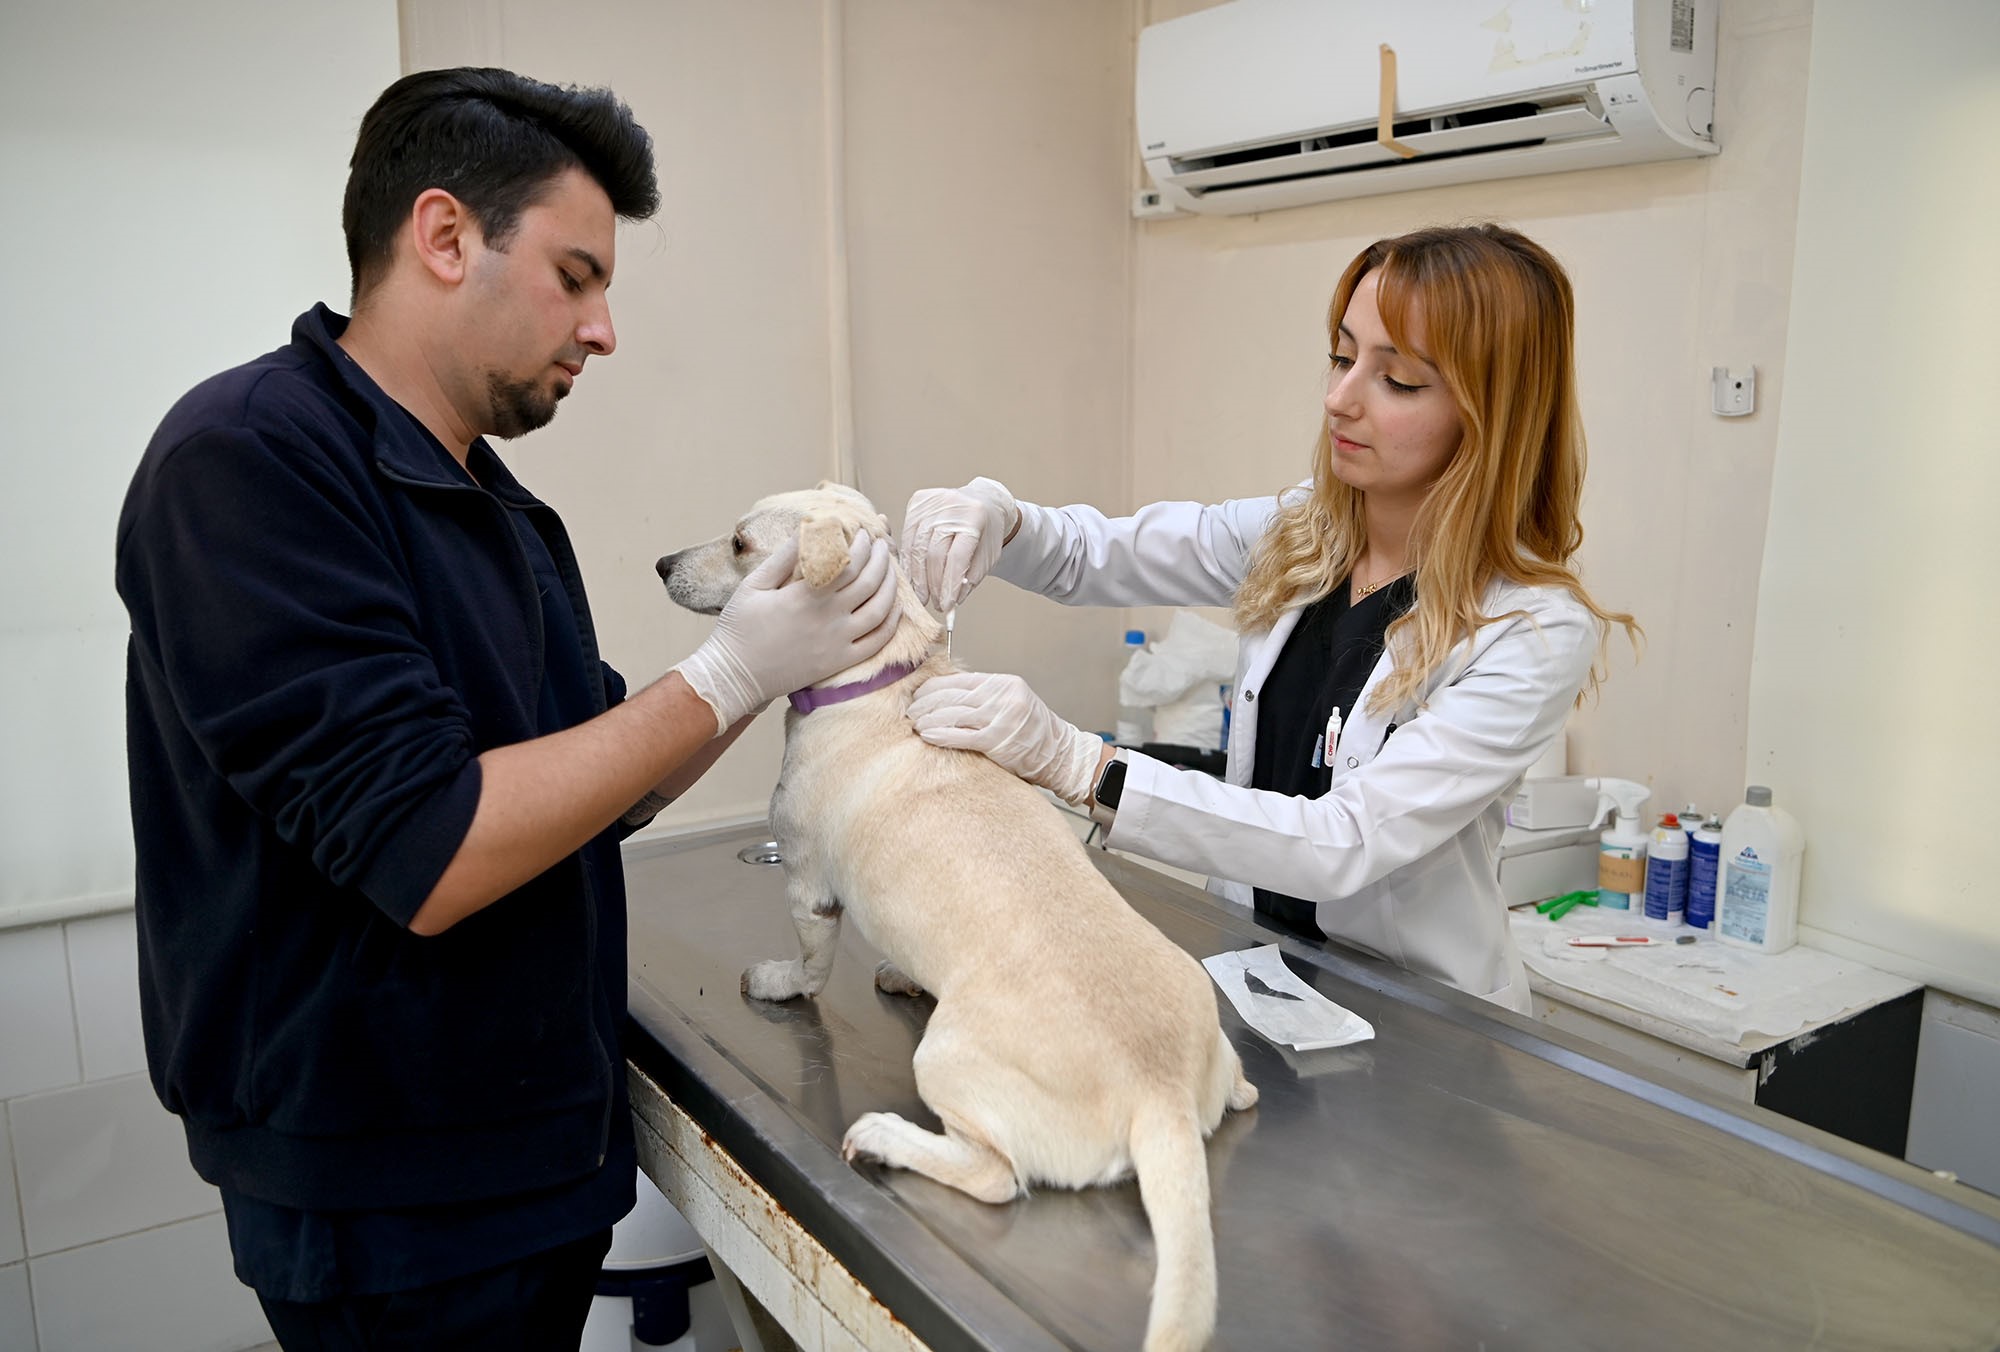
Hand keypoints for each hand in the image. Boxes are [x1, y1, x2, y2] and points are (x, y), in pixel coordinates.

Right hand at [674, 533, 900, 732]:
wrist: (735, 675)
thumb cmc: (739, 627)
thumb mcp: (754, 584)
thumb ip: (784, 556)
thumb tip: (809, 528)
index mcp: (806, 596)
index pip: (849, 563)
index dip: (863, 546)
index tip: (865, 535)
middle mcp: (827, 618)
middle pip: (869, 582)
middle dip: (881, 558)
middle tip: (882, 545)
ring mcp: (837, 642)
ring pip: (880, 610)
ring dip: (891, 586)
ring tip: (890, 570)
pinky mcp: (841, 662)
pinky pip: (877, 641)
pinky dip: (891, 622)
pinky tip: (894, 607)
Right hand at [899, 477, 1018, 611]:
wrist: (982, 501)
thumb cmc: (985, 532)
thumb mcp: (987, 556)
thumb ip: (970, 578)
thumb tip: (951, 603)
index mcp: (975, 517)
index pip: (957, 557)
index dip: (949, 584)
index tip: (947, 606)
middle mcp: (952, 505)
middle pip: (934, 553)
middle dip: (933, 584)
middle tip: (934, 604)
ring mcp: (932, 501)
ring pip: (917, 547)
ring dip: (918, 577)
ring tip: (922, 596)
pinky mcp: (917, 501)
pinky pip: (907, 537)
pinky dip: (908, 561)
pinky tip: (912, 578)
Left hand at [906, 671, 1103, 803]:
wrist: (1059, 754)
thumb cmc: (1032, 731)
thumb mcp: (1011, 702)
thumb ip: (983, 697)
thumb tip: (943, 697)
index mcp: (1003, 683)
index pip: (957, 680)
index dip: (931, 688)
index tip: (916, 696)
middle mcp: (1001, 696)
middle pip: (951, 695)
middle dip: (924, 704)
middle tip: (909, 711)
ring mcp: (1000, 718)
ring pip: (951, 714)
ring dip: (927, 719)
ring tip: (915, 725)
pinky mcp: (996, 740)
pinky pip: (959, 735)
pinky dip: (939, 735)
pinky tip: (926, 736)